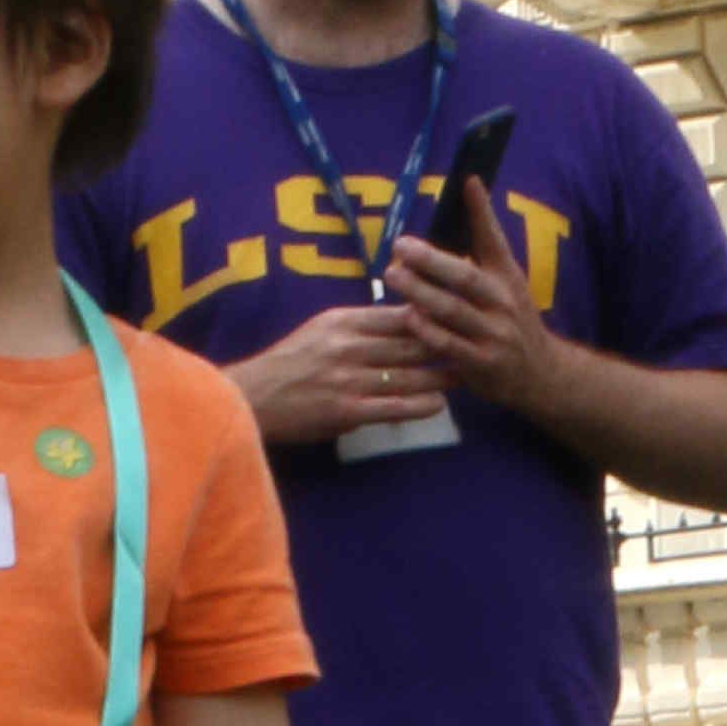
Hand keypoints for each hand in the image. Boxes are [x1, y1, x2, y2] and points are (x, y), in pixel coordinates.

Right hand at [225, 301, 448, 444]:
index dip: (434, 316)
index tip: (460, 317)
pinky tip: (438, 404)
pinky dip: (422, 405)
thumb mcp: (319, 330)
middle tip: (474, 348)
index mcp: (341, 322)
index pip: (399, 314)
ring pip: (410, 376)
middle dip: (447, 347)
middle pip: (412, 344)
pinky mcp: (348, 410)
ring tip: (464, 376)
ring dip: (442, 377)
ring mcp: (348, 380)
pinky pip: (396, 407)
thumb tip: (404, 318)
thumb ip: (359, 325)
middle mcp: (347, 347)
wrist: (252, 398)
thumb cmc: (289, 363)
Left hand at [385, 184, 563, 410]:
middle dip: (431, 260)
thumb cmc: (511, 319)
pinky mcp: (482, 363)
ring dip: (420, 292)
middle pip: (466, 276)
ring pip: (453, 310)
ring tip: (393, 275)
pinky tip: (408, 317)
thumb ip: (482, 247)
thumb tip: (465, 196)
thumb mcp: (505, 282)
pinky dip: (428, 331)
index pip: (494, 239)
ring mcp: (494, 334)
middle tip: (400, 246)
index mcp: (506, 277)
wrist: (541, 373)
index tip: (468, 181)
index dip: (482, 211)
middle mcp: (503, 302)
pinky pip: (450, 345)